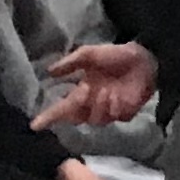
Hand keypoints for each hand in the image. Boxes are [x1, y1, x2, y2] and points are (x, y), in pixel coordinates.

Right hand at [36, 40, 156, 129]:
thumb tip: (49, 72)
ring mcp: (109, 110)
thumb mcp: (89, 54)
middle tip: (85, 91)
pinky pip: (114, 117)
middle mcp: (93, 103)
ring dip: (99, 105)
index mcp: (81, 91)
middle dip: (77, 107)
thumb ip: (70, 63)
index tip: (34, 125)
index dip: (48, 117)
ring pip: (95, 119)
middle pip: (76, 118)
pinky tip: (119, 95)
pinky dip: (115, 107)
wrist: (145, 59)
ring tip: (108, 90)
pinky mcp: (126, 113)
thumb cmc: (116, 55)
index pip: (62, 108)